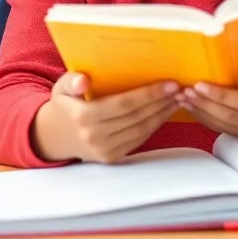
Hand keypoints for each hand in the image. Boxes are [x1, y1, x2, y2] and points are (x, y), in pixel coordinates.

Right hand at [31, 72, 178, 163]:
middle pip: (137, 117)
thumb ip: (72, 81)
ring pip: (142, 130)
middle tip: (181, 88)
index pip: (124, 104)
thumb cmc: (64, 105)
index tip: (170, 83)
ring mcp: (105, 150)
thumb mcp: (61, 88)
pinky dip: (155, 125)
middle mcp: (96, 137)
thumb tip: (84, 80)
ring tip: (178, 98)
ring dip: (163, 114)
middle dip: (162, 102)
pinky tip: (164, 112)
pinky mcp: (113, 158)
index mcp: (84, 117)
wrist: (56, 137)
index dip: (149, 94)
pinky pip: (139, 139)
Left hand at [179, 56, 237, 145]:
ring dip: (205, 115)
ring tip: (183, 101)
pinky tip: (202, 113)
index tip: (200, 85)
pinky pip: (237, 132)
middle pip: (231, 119)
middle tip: (181, 92)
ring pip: (230, 128)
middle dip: (204, 105)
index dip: (221, 96)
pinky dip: (217, 123)